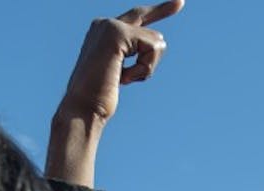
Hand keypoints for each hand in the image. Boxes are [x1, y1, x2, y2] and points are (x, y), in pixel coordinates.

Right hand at [46, 1, 182, 185]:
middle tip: (181, 1)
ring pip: (155, 41)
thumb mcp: (118, 74)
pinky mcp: (118, 33)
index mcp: (101, 31)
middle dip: (164, 9)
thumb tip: (155, 45)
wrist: (82, 107)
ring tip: (122, 79)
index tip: (177, 3)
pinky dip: (143, 69)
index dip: (156, 11)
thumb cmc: (98, 98)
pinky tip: (122, 78)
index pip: (136, 17)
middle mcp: (104, 23)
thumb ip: (129, 58)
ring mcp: (110, 25)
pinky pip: (151, 48)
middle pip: (145, 18)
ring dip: (147, 67)